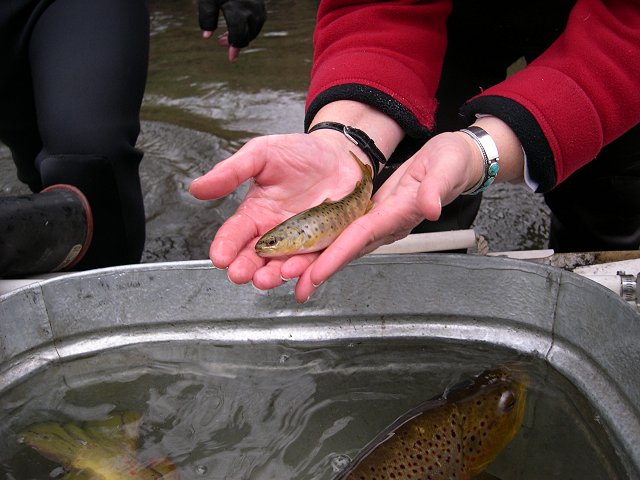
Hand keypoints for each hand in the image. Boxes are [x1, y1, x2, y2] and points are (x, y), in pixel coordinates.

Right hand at [189, 133, 366, 288]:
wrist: (340, 156)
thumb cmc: (300, 154)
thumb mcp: (262, 154)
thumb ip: (231, 171)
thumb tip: (197, 187)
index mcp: (255, 214)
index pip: (235, 234)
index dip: (225, 246)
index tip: (219, 257)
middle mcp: (274, 234)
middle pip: (255, 257)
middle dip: (245, 267)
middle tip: (240, 273)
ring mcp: (299, 243)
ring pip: (282, 266)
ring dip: (272, 275)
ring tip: (265, 277)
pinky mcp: (324, 247)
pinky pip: (314, 264)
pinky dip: (305, 273)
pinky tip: (297, 275)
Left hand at [198, 0, 266, 61]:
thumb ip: (206, 18)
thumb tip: (207, 37)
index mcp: (238, 12)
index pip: (238, 38)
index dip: (234, 49)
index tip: (231, 59)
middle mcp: (252, 12)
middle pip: (247, 36)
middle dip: (234, 42)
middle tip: (220, 40)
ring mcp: (259, 8)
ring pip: (253, 30)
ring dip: (242, 35)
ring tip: (227, 33)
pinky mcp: (262, 5)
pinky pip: (257, 22)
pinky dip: (248, 27)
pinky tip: (238, 24)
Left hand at [286, 131, 483, 301]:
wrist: (455, 163)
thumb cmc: (452, 163)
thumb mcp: (448, 166)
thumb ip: (437, 188)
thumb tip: (430, 208)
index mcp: (401, 213)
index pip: (363, 236)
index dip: (339, 254)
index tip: (317, 272)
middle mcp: (388, 224)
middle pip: (348, 250)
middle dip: (322, 269)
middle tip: (296, 287)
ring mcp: (380, 222)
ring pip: (344, 246)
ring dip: (320, 262)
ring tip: (293, 276)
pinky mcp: (374, 215)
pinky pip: (346, 235)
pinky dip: (326, 245)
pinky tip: (308, 249)